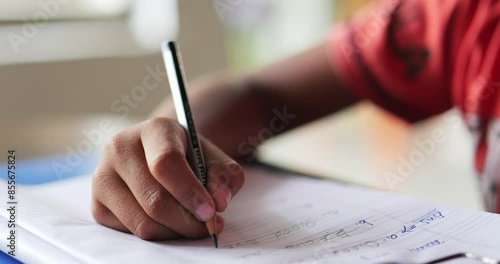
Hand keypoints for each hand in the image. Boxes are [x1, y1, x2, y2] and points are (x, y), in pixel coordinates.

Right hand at [91, 117, 244, 239]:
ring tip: (192, 225)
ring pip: (142, 222)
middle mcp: (120, 148)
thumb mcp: (212, 157)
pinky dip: (157, 235)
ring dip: (174, 232)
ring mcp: (103, 176)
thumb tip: (220, 202)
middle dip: (186, 220)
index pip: (165, 163)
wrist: (158, 154)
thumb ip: (224, 176)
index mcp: (153, 129)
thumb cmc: (188, 155)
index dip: (189, 192)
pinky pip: (130, 232)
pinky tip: (170, 222)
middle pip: (154, 199)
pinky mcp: (97, 203)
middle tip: (208, 226)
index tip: (210, 211)